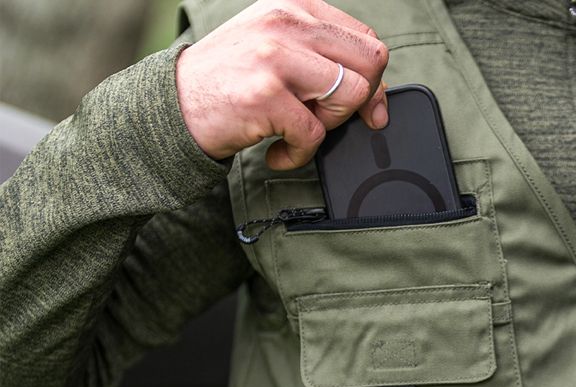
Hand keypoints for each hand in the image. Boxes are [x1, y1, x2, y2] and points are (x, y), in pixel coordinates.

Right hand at [176, 0, 388, 168]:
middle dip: (357, 103)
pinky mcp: (265, 95)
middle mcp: (287, 22)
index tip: (365, 108)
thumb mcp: (275, 50)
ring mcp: (276, 57)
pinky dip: (301, 154)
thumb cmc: (228, 83)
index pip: (365, 40)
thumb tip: (376, 98)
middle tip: (326, 121)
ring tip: (298, 132)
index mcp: (295, 7)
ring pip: (350, 96)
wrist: (170, 107)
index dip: (372, 80)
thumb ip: (321, 59)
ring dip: (329, 126)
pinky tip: (278, 152)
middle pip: (370, 65)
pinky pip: (315, 134)